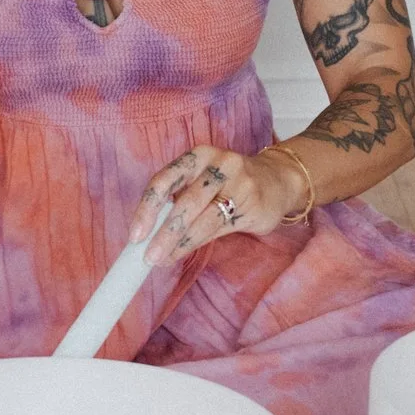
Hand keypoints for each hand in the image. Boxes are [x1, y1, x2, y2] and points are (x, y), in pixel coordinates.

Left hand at [127, 144, 302, 265]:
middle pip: (186, 202)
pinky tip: (181, 253)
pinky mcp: (254, 204)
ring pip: (203, 218)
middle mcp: (219, 164)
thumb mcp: (202, 179)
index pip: (166, 179)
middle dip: (164, 232)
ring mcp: (240, 183)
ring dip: (179, 242)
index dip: (148, 207)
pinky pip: (219, 228)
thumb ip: (178, 197)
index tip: (135, 234)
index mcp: (198, 155)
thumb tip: (146, 231)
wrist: (278, 180)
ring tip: (161, 259)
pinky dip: (196, 243)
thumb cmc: (228, 183)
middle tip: (147, 256)